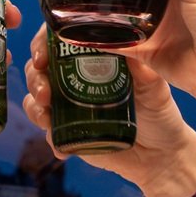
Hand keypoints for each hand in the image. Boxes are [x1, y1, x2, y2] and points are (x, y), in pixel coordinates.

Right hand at [21, 29, 195, 196]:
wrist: (161, 155)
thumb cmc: (159, 114)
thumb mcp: (154, 89)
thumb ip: (143, 71)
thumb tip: (131, 48)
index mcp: (94, 59)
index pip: (59, 41)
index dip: (42, 45)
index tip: (42, 57)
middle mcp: (76, 79)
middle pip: (39, 69)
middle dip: (35, 79)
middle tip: (45, 93)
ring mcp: (70, 106)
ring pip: (36, 99)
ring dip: (34, 107)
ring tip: (46, 118)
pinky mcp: (69, 133)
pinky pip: (49, 133)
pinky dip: (50, 139)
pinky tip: (62, 148)